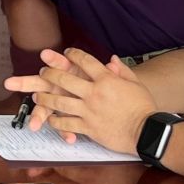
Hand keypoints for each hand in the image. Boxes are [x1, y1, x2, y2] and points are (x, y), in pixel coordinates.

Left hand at [3, 48, 154, 152]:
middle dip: (50, 73)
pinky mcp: (88, 128)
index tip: (66, 52)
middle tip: (42, 72)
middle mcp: (94, 93)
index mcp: (106, 79)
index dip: (73, 54)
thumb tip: (111, 60)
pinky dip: (55, 121)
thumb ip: (121, 70)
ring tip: (36, 96)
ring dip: (45, 98)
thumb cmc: (144, 107)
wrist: (147, 132)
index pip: (85, 61)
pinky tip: (49, 119)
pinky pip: (66, 124)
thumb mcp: (136, 84)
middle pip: (64, 78)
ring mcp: (89, 111)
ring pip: (59, 102)